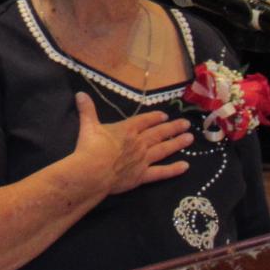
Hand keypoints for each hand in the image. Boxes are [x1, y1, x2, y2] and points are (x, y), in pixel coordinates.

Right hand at [74, 92, 192, 194]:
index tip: (164, 115)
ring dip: (177, 143)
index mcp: (127, 130)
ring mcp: (143, 159)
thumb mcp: (88, 125)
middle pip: (158, 133)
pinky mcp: (142, 176)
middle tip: (186, 124)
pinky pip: (161, 172)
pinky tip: (185, 166)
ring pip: (164, 149)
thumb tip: (80, 94)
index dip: (154, 118)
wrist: (93, 171)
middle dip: (172, 128)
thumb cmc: (90, 147)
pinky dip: (173, 170)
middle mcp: (139, 143)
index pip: (144, 121)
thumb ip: (87, 110)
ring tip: (190, 138)